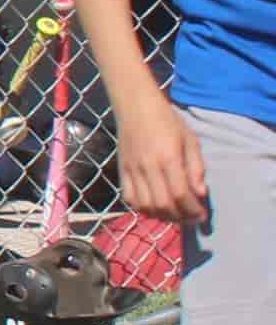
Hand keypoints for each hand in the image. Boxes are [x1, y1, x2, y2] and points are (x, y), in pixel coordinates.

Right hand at [119, 86, 209, 227]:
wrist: (135, 105)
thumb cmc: (168, 121)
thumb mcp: (190, 140)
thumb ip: (196, 168)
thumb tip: (201, 193)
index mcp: (168, 157)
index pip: (181, 194)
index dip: (193, 210)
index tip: (202, 215)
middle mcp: (148, 166)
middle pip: (163, 204)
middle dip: (180, 216)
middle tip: (192, 218)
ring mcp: (132, 169)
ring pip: (145, 205)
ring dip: (162, 216)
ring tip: (175, 215)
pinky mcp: (122, 170)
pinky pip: (130, 198)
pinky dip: (143, 209)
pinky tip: (155, 207)